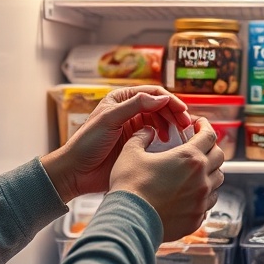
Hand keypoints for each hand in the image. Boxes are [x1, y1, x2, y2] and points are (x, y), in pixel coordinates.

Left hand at [40, 86, 191, 202]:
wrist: (77, 171)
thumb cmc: (87, 143)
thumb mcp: (110, 120)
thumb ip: (135, 106)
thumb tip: (161, 98)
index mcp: (121, 99)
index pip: (152, 92)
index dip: (169, 100)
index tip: (182, 111)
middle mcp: (129, 110)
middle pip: (159, 105)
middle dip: (174, 113)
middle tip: (185, 125)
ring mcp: (133, 126)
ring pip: (160, 119)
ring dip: (171, 124)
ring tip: (178, 134)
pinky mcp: (136, 143)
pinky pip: (156, 135)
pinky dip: (165, 136)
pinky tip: (168, 142)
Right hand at [109, 117, 225, 242]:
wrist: (129, 221)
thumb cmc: (130, 187)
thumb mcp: (131, 153)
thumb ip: (142, 137)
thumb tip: (147, 131)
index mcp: (189, 158)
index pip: (209, 135)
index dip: (205, 126)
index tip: (200, 125)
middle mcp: (201, 177)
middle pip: (219, 156)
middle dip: (210, 148)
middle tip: (198, 147)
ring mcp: (201, 199)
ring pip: (217, 180)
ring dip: (209, 172)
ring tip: (195, 171)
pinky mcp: (197, 217)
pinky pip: (208, 202)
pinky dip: (204, 195)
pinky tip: (190, 194)